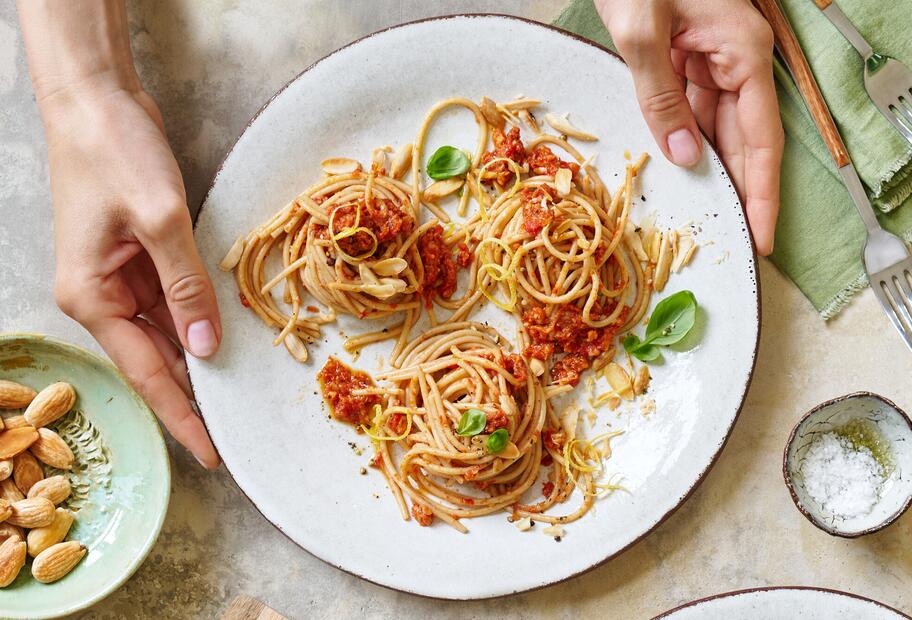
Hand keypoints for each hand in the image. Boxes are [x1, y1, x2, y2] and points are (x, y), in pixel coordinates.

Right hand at [41, 81, 221, 468]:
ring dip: (201, 357)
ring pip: (167, 333)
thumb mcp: (160, 220)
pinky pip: (172, 302)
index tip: (211, 454)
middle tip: (235, 432)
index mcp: (91, 297)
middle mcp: (100, 297)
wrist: (95, 99)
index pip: (147, 373)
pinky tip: (225, 337)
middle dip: (195, 394)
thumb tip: (206, 347)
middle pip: (157, 360)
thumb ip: (185, 287)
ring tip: (240, 393)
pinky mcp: (139, 257)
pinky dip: (198, 319)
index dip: (182, 415)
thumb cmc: (114, 152)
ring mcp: (119, 278)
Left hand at [595, 0, 783, 255]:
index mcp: (741, 52)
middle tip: (737, 241)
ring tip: (709, 217)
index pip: (761, 139)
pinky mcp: (688, 58)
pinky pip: (694, 110)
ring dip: (714, 171)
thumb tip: (687, 157)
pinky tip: (683, 171)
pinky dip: (688, 141)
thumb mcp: (642, 35)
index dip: (762, 191)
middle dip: (742, 191)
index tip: (762, 235)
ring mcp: (713, 59)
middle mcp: (736, 59)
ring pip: (719, 128)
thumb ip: (662, 98)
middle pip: (746, 140)